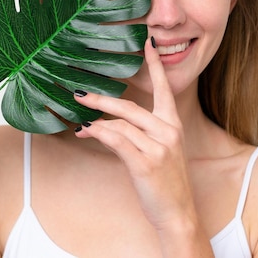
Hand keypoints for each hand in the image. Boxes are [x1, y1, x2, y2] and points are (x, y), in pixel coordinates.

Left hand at [73, 38, 199, 236]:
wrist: (178, 213)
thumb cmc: (165, 183)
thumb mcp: (157, 152)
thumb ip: (136, 134)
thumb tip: (103, 124)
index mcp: (173, 125)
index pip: (164, 89)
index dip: (155, 66)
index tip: (147, 44)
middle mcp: (168, 131)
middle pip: (129, 107)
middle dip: (102, 100)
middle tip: (80, 94)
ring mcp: (158, 147)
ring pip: (120, 124)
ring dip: (96, 122)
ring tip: (80, 123)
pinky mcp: (146, 162)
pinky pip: (116, 140)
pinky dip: (98, 133)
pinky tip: (86, 132)